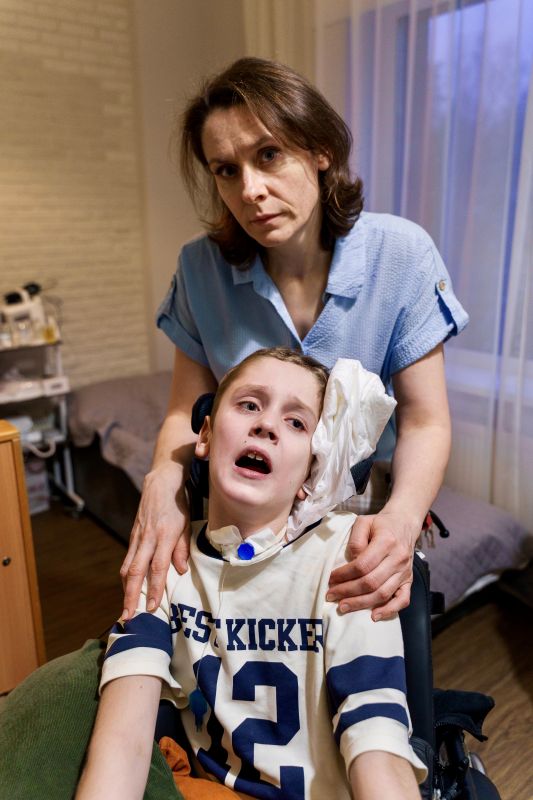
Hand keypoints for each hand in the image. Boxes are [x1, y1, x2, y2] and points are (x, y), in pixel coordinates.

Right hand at [120, 467, 190, 620]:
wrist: (161, 483)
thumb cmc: (177, 505)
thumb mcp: (186, 524)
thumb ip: (183, 549)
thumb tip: (181, 572)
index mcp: (164, 536)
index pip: (158, 567)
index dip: (155, 588)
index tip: (151, 608)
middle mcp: (147, 538)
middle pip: (136, 572)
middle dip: (131, 596)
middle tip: (128, 617)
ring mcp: (137, 537)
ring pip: (127, 567)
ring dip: (125, 590)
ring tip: (126, 609)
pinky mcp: (133, 536)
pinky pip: (127, 559)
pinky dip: (127, 577)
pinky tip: (128, 588)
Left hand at [328, 508, 419, 619]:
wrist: (404, 523)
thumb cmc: (381, 524)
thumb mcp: (364, 522)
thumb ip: (355, 540)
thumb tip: (350, 561)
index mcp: (386, 541)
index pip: (363, 565)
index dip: (344, 575)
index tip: (330, 579)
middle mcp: (398, 558)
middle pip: (371, 582)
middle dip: (348, 592)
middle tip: (331, 596)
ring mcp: (405, 571)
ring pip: (383, 593)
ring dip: (361, 603)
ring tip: (343, 606)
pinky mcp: (409, 580)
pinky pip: (402, 600)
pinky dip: (389, 610)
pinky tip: (374, 616)